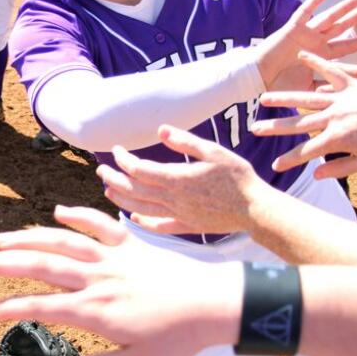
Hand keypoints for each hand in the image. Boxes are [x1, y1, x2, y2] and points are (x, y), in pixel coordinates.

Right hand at [0, 206, 242, 355]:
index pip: (39, 306)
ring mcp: (114, 257)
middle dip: (4, 264)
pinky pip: (100, 225)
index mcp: (94, 310)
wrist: (218, 302)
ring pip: (63, 241)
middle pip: (41, 265)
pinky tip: (59, 212)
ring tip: (2, 238)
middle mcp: (97, 279)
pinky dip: (79, 216)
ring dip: (30, 237)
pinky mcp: (132, 244)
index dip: (9, 308)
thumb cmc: (178, 337)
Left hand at [98, 127, 269, 235]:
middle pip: (134, 190)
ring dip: (121, 200)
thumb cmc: (237, 177)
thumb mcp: (214, 151)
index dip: (123, 159)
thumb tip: (162, 129)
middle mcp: (173, 199)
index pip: (139, 170)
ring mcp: (178, 215)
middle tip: (101, 170)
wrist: (255, 209)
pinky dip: (143, 222)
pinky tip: (134, 217)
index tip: (117, 150)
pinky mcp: (186, 226)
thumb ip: (186, 141)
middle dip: (114, 179)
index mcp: (177, 179)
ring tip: (108, 191)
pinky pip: (158, 226)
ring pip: (141, 209)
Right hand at [251, 49, 356, 177]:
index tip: (274, 166)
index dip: (288, 159)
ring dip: (283, 98)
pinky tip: (300, 56)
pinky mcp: (352, 83)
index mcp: (338, 139)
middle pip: (297, 124)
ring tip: (264, 98)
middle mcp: (334, 117)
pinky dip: (315, 63)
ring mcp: (341, 99)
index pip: (306, 152)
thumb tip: (316, 175)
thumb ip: (341, 167)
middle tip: (255, 128)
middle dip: (274, 128)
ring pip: (305, 98)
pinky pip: (330, 70)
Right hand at [254, 0, 356, 87]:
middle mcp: (316, 41)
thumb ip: (324, 88)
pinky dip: (314, 1)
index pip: (347, 47)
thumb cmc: (281, 83)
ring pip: (328, 18)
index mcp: (321, 54)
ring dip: (341, 9)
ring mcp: (305, 33)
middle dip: (355, 20)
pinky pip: (305, 12)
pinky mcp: (293, 28)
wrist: (260, 76)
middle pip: (340, 28)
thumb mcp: (308, 87)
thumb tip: (343, 97)